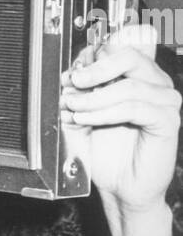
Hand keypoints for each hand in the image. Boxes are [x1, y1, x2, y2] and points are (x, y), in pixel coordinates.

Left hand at [61, 23, 180, 215]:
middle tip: (73, 83)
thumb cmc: (106, 154)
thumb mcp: (82, 117)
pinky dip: (105, 112)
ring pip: (128, 84)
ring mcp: (164, 100)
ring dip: (94, 97)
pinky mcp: (166, 120)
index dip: (92, 55)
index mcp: (136, 75)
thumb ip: (78, 95)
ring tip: (74, 109)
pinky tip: (87, 120)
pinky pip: (134, 107)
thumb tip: (68, 76)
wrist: (120, 187)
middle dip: (95, 68)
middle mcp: (154, 82)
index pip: (119, 47)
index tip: (70, 72)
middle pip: (128, 55)